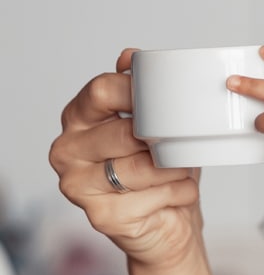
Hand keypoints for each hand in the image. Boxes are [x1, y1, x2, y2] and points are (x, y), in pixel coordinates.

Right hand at [49, 49, 202, 268]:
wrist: (169, 218)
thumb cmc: (162, 164)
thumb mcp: (156, 120)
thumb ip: (142, 88)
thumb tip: (129, 56)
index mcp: (78, 117)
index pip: (103, 90)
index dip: (139, 91)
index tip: (168, 99)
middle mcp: (67, 150)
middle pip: (124, 131)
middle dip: (164, 138)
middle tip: (183, 141)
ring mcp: (77, 185)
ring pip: (140, 166)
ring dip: (175, 167)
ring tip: (184, 167)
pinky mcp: (100, 216)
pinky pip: (151, 196)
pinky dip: (178, 192)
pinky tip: (181, 192)